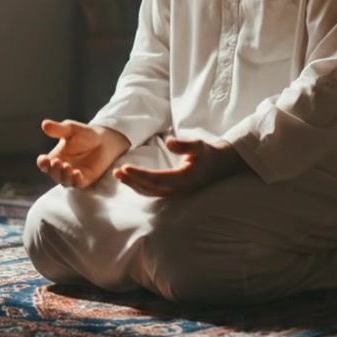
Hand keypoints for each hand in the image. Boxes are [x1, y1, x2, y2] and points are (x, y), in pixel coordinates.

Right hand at [37, 120, 129, 188]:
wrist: (104, 141)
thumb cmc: (84, 134)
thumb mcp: (71, 129)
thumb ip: (59, 129)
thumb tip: (44, 124)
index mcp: (55, 158)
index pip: (44, 164)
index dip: (42, 163)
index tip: (43, 159)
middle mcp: (61, 169)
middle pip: (53, 174)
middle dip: (53, 170)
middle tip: (57, 162)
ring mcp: (72, 176)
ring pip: (64, 181)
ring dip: (64, 176)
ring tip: (67, 167)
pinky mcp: (85, 181)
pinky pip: (78, 184)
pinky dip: (76, 181)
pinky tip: (77, 173)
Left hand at [113, 136, 242, 197]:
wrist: (219, 165)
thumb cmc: (207, 153)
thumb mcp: (199, 145)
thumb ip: (185, 145)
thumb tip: (169, 142)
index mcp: (183, 179)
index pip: (156, 179)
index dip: (139, 175)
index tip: (125, 168)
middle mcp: (178, 190)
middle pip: (150, 189)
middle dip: (132, 181)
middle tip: (117, 172)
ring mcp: (176, 193)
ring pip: (150, 192)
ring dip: (134, 185)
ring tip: (119, 175)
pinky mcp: (174, 192)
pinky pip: (154, 192)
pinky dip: (141, 187)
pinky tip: (131, 180)